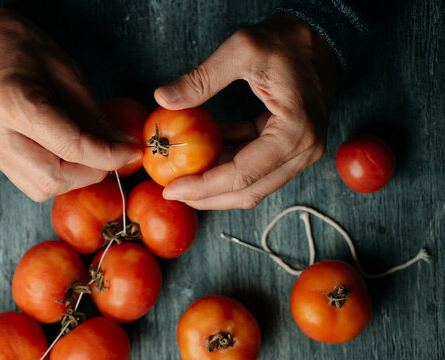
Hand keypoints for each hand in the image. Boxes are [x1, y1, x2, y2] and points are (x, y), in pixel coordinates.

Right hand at [0, 8, 141, 201]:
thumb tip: (124, 145)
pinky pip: (32, 184)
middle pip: (55, 177)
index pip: (71, 148)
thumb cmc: (25, 50)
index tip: (133, 151)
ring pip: (43, 188)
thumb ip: (96, 117)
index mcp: (14, 105)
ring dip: (76, 179)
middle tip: (114, 155)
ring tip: (93, 157)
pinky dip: (59, 178)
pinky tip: (72, 160)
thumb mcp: (69, 75)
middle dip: (93, 172)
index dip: (108, 155)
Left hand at [155, 14, 339, 209]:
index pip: (242, 175)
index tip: (172, 189)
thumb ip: (202, 78)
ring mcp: (300, 151)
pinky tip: (204, 150)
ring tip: (183, 175)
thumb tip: (163, 98)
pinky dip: (228, 161)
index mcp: (295, 133)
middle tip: (172, 192)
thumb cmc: (290, 40)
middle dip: (208, 196)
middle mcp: (303, 150)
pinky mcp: (291, 144)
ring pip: (252, 183)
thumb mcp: (242, 50)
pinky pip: (255, 164)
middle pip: (249, 190)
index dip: (204, 187)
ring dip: (216, 182)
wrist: (324, 36)